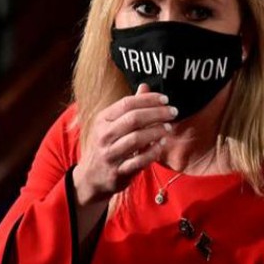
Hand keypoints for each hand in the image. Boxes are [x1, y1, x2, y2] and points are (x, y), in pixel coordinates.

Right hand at [73, 83, 176, 205]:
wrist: (91, 177)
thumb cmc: (106, 145)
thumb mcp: (111, 124)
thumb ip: (129, 107)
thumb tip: (145, 86)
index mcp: (102, 120)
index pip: (127, 103)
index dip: (148, 100)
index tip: (165, 99)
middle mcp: (104, 136)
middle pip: (134, 119)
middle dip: (157, 113)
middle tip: (173, 112)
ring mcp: (110, 155)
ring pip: (136, 139)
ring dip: (156, 132)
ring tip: (168, 128)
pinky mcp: (118, 172)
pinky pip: (139, 161)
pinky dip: (152, 152)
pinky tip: (161, 145)